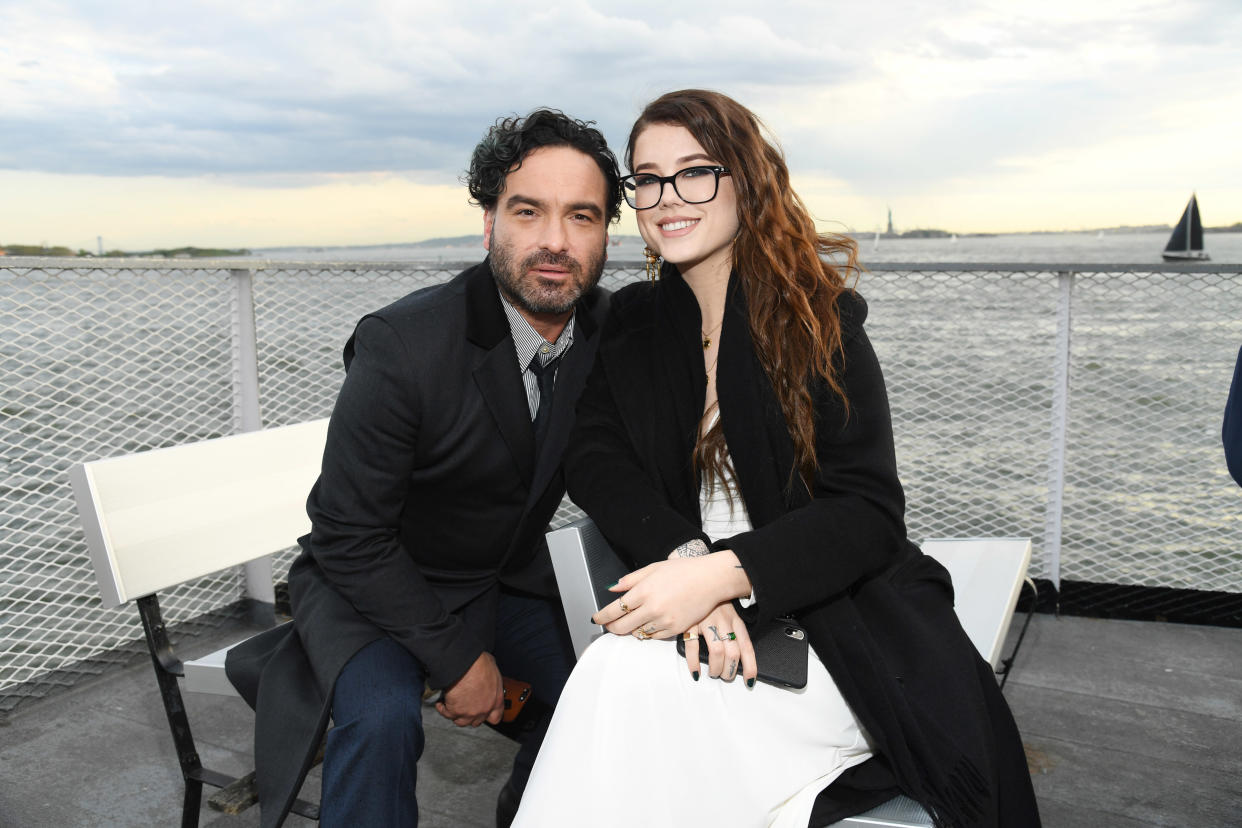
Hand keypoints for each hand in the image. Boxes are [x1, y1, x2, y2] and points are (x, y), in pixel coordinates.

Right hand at [435, 651, 503, 726]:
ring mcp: (469, 713)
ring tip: (452, 704)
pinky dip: (442, 709)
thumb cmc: (480, 663)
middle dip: (470, 714)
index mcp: (496, 700)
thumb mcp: (493, 669)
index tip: (482, 711)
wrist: (465, 663)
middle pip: (476, 721)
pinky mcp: (455, 711)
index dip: (487, 715)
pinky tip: (441, 703)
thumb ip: (491, 679)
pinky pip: (446, 714)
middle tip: (465, 704)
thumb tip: (487, 674)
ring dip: (456, 714)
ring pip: (461, 721)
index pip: (495, 717)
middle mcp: (484, 709)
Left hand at [590, 550, 751, 639]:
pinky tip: (647, 625)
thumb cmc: (683, 570)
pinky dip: (647, 633)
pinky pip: (654, 637)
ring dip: (630, 630)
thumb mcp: (653, 568)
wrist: (710, 579)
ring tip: (630, 624)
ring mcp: (664, 620)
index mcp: (643, 591)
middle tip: (609, 625)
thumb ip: (630, 580)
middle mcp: (652, 608)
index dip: (602, 617)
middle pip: (622, 626)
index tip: (596, 619)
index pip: (614, 609)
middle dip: (612, 627)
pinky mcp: (676, 629)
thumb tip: (612, 588)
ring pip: (638, 633)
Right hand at [682, 602, 756, 683]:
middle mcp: (723, 622)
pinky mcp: (690, 622)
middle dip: (730, 671)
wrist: (698, 581)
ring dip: (716, 669)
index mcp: (736, 621)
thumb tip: (738, 658)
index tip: (749, 681)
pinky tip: (696, 671)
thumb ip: (734, 633)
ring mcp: (707, 622)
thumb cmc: (715, 603)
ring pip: (717, 652)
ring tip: (714, 673)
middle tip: (726, 676)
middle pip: (733, 653)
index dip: (750, 667)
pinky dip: (694, 663)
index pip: (747, 647)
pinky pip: (692, 647)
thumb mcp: (730, 614)